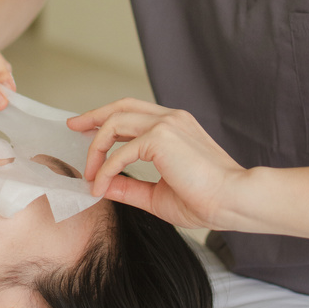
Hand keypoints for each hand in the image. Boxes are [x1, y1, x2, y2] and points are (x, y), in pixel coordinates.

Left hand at [68, 98, 244, 230]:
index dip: (107, 117)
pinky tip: (101, 185)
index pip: (133, 112)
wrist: (235, 201)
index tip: (86, 126)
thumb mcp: (158, 195)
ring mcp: (166, 124)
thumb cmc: (207, 200)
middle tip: (73, 127)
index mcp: (175, 126)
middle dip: (93, 116)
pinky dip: (105, 169)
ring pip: (114, 122)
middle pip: (120, 107)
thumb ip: (130, 187)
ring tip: (90, 173)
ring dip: (96, 148)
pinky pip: (120, 151)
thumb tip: (102, 185)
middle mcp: (170, 118)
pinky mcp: (160, 137)